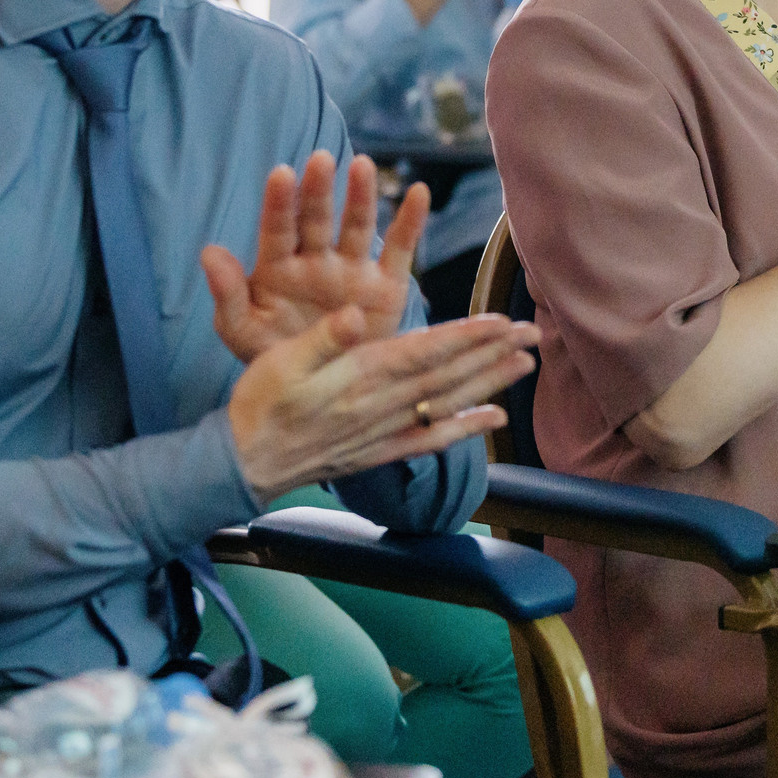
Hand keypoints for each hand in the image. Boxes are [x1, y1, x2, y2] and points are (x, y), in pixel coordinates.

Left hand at [202, 153, 427, 364]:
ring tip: (361, 166)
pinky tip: (419, 193)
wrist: (323, 387)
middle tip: (320, 160)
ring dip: (360, 196)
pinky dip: (411, 222)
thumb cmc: (275, 357)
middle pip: (317, 219)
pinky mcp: (387, 285)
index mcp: (279, 268)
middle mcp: (317, 261)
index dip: (280, 203)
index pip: (278, 229)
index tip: (281, 174)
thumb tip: (208, 252)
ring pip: (357, 226)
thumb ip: (227, 296)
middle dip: (318, 191)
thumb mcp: (243, 332)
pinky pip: (400, 249)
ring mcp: (353, 270)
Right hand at [227, 308, 530, 501]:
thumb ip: (323, 338)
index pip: (424, 353)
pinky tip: (495, 417)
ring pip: (448, 404)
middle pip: (448, 375)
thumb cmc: (259, 403)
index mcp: (359, 377)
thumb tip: (356, 314)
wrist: (244, 463)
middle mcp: (381, 406)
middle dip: (493, 353)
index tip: (501, 322)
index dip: (466, 337)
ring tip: (525, 364)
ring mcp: (385, 432)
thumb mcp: (279, 360)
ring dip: (490, 383)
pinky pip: (433, 440)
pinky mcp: (381, 451)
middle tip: (532, 333)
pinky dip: (467, 428)